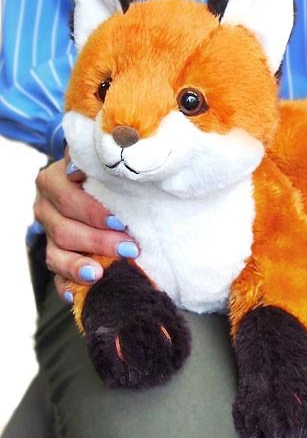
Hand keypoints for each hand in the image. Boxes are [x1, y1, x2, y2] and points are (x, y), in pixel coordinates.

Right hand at [33, 149, 137, 300]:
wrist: (91, 182)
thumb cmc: (105, 171)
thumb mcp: (102, 158)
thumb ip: (105, 153)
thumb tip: (126, 142)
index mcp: (54, 180)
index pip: (67, 196)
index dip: (92, 210)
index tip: (119, 220)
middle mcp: (46, 208)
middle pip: (64, 228)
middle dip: (98, 240)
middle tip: (129, 248)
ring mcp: (48, 235)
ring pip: (55, 254)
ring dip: (79, 265)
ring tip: (100, 273)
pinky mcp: (55, 256)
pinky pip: (55, 276)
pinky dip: (66, 285)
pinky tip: (76, 294)